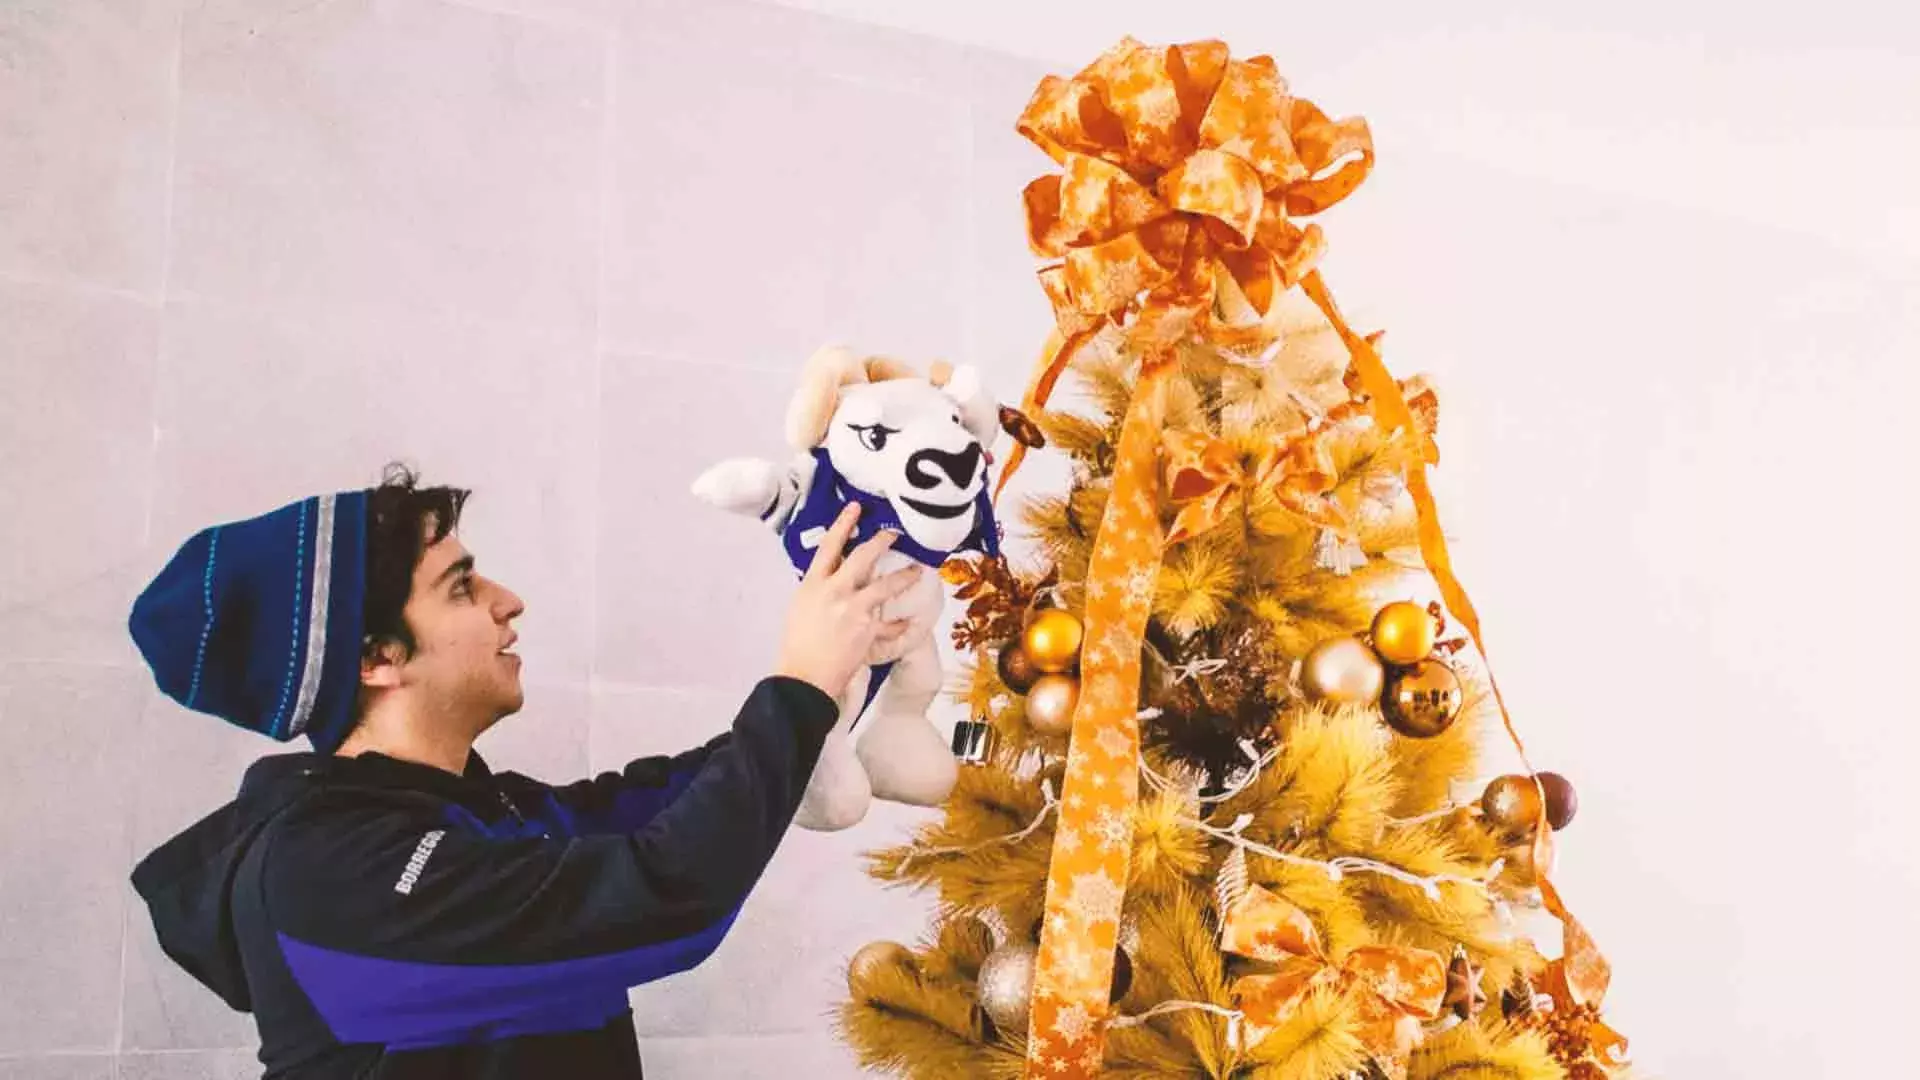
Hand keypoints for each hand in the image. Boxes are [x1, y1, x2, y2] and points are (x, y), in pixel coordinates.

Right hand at [774, 504, 922, 697]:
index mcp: (813, 584)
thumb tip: (834, 580)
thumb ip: (820, 590)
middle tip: (894, 533)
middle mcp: (834, 591)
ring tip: (917, 570)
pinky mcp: (867, 630)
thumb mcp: (801, 608)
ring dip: (904, 576)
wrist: (803, 676)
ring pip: (885, 584)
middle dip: (881, 541)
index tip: (856, 508)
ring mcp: (853, 609)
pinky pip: (890, 625)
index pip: (829, 546)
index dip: (843, 524)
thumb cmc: (797, 645)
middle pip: (863, 557)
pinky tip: (909, 623)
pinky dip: (900, 625)